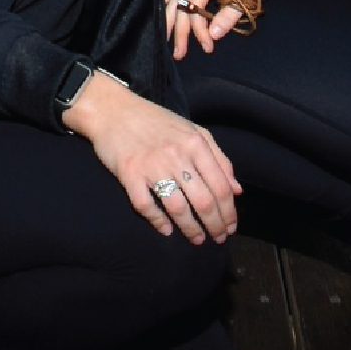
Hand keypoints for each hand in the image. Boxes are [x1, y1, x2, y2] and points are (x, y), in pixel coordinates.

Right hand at [65, 73, 240, 245]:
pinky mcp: (129, 173)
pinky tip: (166, 229)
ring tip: (197, 239)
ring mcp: (151, 164)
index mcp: (194, 143)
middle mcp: (176, 154)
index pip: (221, 186)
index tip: (230, 228)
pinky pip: (146, 206)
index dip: (229, 213)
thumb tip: (237, 190)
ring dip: (191, 229)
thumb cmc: (155, 121)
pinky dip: (158, 221)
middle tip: (217, 238)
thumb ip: (218, 158)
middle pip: (203, 201)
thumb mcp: (192, 130)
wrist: (113, 110)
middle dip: (215, 226)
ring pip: (178, 208)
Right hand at [165, 0, 264, 58]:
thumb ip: (229, 16)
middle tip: (179, 54)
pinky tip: (161, 16)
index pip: (195, 5)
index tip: (208, 46)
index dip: (199, 29)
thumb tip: (213, 35)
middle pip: (181, 4)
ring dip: (169, 21)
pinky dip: (167, 4)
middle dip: (180, 31)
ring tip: (165, 41)